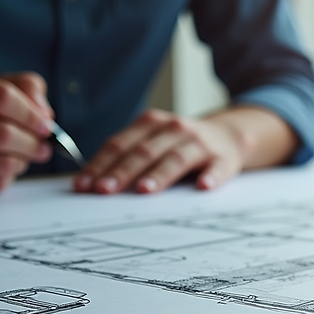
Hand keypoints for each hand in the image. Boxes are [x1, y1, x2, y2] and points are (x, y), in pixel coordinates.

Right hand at [0, 67, 54, 194]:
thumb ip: (23, 87)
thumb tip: (45, 114)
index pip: (2, 96)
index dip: (32, 113)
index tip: (45, 123)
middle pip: (3, 133)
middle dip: (33, 142)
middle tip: (43, 146)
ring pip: (3, 162)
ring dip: (24, 161)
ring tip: (23, 155)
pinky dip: (8, 176)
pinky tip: (2, 166)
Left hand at [73, 109, 248, 193]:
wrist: (229, 135)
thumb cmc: (182, 144)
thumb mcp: (153, 141)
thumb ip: (127, 156)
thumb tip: (91, 183)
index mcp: (151, 123)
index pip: (120, 145)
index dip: (100, 164)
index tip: (84, 185)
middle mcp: (174, 129)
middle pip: (143, 152)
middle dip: (121, 171)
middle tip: (104, 190)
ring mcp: (199, 143)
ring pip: (175, 159)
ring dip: (158, 175)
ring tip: (143, 190)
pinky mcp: (223, 158)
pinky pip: (216, 168)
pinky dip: (210, 177)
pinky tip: (203, 186)